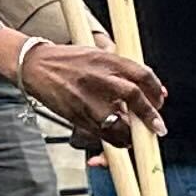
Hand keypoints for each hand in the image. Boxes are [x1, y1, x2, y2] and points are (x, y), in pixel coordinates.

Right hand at [17, 36, 164, 145]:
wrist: (34, 66)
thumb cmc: (69, 62)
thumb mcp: (99, 56)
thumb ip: (125, 70)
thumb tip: (154, 89)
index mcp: (107, 61)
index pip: (142, 74)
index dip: (156, 90)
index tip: (160, 100)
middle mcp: (99, 78)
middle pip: (134, 97)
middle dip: (150, 115)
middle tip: (158, 127)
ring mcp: (87, 98)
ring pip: (118, 122)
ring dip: (131, 134)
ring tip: (135, 135)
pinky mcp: (76, 115)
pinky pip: (102, 134)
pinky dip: (114, 139)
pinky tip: (119, 137)